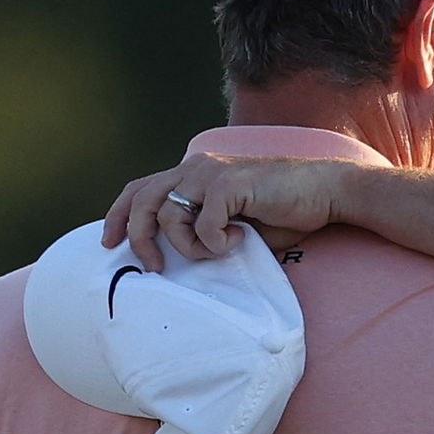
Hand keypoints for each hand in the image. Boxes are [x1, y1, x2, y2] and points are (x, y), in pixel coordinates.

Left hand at [100, 153, 349, 270]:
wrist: (325, 192)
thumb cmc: (285, 211)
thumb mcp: (233, 222)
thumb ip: (203, 229)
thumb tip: (173, 258)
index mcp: (195, 172)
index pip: (140, 188)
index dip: (118, 215)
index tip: (108, 243)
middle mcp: (197, 166)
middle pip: (143, 200)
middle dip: (138, 238)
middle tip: (152, 267)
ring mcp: (212, 173)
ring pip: (169, 216)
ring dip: (187, 246)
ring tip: (216, 252)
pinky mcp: (230, 185)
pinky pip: (203, 225)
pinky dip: (216, 243)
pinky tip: (241, 240)